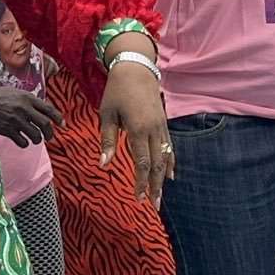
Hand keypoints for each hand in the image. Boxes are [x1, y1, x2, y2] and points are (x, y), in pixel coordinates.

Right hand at [0, 85, 60, 147]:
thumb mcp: (14, 93)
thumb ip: (28, 101)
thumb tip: (43, 111)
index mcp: (27, 97)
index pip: (48, 109)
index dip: (58, 118)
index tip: (63, 125)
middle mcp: (24, 108)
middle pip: (45, 124)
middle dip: (50, 133)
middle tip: (49, 137)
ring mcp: (16, 120)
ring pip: (36, 135)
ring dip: (37, 139)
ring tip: (34, 139)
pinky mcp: (7, 130)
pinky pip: (23, 142)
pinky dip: (25, 143)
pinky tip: (22, 140)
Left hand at [100, 57, 171, 203]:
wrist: (136, 69)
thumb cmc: (117, 91)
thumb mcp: (107, 114)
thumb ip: (107, 140)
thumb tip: (103, 165)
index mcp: (138, 129)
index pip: (142, 163)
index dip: (141, 182)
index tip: (138, 198)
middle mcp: (154, 130)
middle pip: (157, 165)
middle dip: (155, 186)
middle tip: (153, 206)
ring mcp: (162, 127)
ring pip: (166, 157)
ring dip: (163, 178)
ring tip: (160, 196)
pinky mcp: (164, 123)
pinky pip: (170, 147)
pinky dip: (170, 162)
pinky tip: (170, 175)